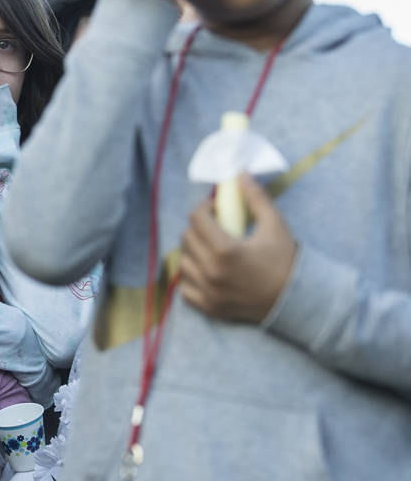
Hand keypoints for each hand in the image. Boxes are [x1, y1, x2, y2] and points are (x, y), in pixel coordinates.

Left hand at [180, 173, 296, 322]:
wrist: (296, 300)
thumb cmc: (286, 260)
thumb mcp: (275, 225)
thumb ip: (256, 198)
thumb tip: (240, 173)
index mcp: (225, 250)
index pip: (196, 219)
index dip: (203, 208)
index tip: (215, 209)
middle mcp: (211, 272)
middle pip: (187, 238)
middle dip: (198, 227)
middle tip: (214, 226)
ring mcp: (208, 292)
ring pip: (183, 263)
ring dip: (193, 251)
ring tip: (210, 248)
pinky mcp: (209, 307)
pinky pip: (185, 289)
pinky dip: (192, 278)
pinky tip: (206, 271)